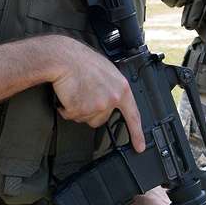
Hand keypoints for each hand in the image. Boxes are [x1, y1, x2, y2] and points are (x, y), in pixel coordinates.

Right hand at [48, 36, 144, 151]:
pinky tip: (68, 93)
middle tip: (85, 92)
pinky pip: (71, 116)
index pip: (133, 116)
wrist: (65, 58)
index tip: (140, 146)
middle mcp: (112, 99)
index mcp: (122, 89)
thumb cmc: (84, 62)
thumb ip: (114, 89)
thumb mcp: (109, 72)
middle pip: (101, 119)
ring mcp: (96, 106)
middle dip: (91, 111)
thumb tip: (112, 101)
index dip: (137, 133)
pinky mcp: (80, 109)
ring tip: (77, 90)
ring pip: (85, 119)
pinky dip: (66, 108)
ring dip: (79, 109)